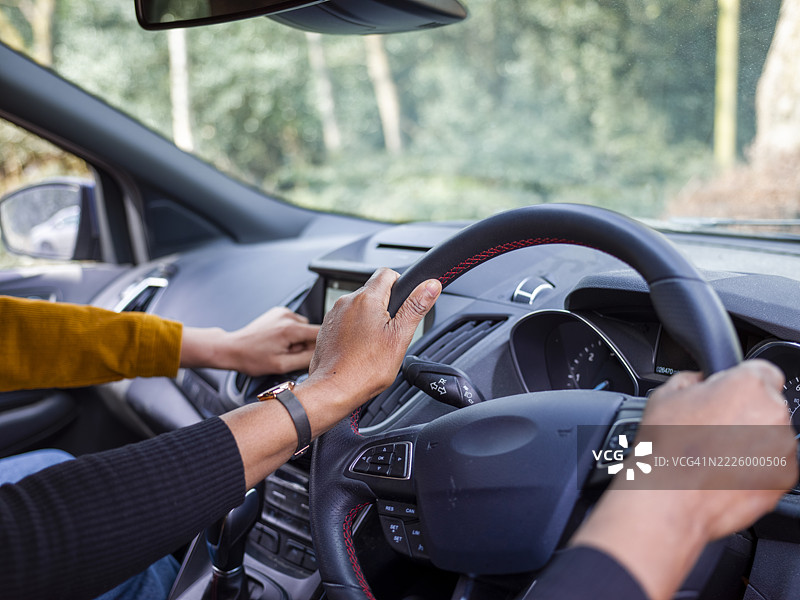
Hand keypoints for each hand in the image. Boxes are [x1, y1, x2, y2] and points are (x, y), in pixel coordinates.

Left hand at [181, 308, 319, 375]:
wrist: (232, 348)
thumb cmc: (252, 358)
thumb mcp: (281, 365)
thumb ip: (305, 360)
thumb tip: (321, 355)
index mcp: (290, 329)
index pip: (320, 333)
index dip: (320, 346)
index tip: (313, 355)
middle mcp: (287, 316)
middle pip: (311, 331)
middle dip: (304, 344)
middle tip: (288, 354)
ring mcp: (282, 312)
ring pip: (302, 327)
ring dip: (297, 338)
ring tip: (280, 347)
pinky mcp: (277, 312)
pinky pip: (293, 323)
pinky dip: (290, 333)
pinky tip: (277, 340)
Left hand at [222, 269, 440, 488]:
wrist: (333, 390)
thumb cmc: (364, 369)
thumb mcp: (399, 337)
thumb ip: (415, 307)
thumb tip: (431, 285)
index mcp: (366, 298)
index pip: (387, 273)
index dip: (401, 284)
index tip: (406, 302)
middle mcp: (346, 301)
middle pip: (373, 291)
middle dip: (386, 307)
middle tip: (392, 332)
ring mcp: (334, 315)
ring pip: (360, 307)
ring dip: (370, 319)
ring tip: (375, 345)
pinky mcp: (327, 328)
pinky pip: (346, 321)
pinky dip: (355, 330)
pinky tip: (360, 349)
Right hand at [633, 360, 796, 539]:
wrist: (669, 498)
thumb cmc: (666, 449)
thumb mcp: (664, 395)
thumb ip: (692, 379)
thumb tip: (699, 381)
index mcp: (747, 385)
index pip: (762, 370)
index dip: (740, 383)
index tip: (727, 396)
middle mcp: (772, 413)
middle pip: (766, 404)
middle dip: (744, 413)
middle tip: (712, 429)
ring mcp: (782, 448)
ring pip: (770, 436)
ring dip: (751, 441)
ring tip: (714, 455)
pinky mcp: (783, 478)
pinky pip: (772, 465)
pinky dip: (754, 468)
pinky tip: (723, 472)